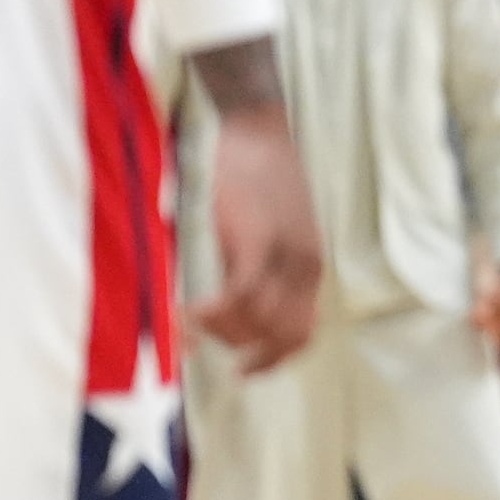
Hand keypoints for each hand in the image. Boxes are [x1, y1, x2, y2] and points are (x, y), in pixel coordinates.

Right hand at [193, 105, 323, 374]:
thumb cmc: (256, 177)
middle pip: (281, 336)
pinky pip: (239, 296)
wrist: (257, 128)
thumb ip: (257, 270)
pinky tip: (189, 315)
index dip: (273, 360)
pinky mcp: (257, 240)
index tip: (243, 372)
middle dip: (241, 349)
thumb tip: (232, 307)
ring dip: (220, 332)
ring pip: (256, 322)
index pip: (301, 334)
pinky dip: (213, 315)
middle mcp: (304, 267)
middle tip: (206, 340)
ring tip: (192, 319)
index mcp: (309, 268)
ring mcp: (284, 256)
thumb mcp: (265, 231)